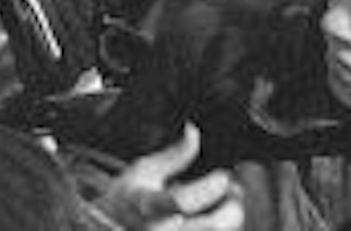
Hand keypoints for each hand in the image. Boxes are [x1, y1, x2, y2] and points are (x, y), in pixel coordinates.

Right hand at [96, 125, 243, 229]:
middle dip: (232, 206)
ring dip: (233, 218)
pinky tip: (223, 215)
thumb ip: (175, 154)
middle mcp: (158, 229)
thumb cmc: (132, 192)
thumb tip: (193, 130)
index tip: (223, 175)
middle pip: (211, 225)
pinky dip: (224, 227)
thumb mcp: (147, 168)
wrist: (116, 220)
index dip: (209, 187)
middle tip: (235, 189)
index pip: (183, 201)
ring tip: (232, 201)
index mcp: (146, 204)